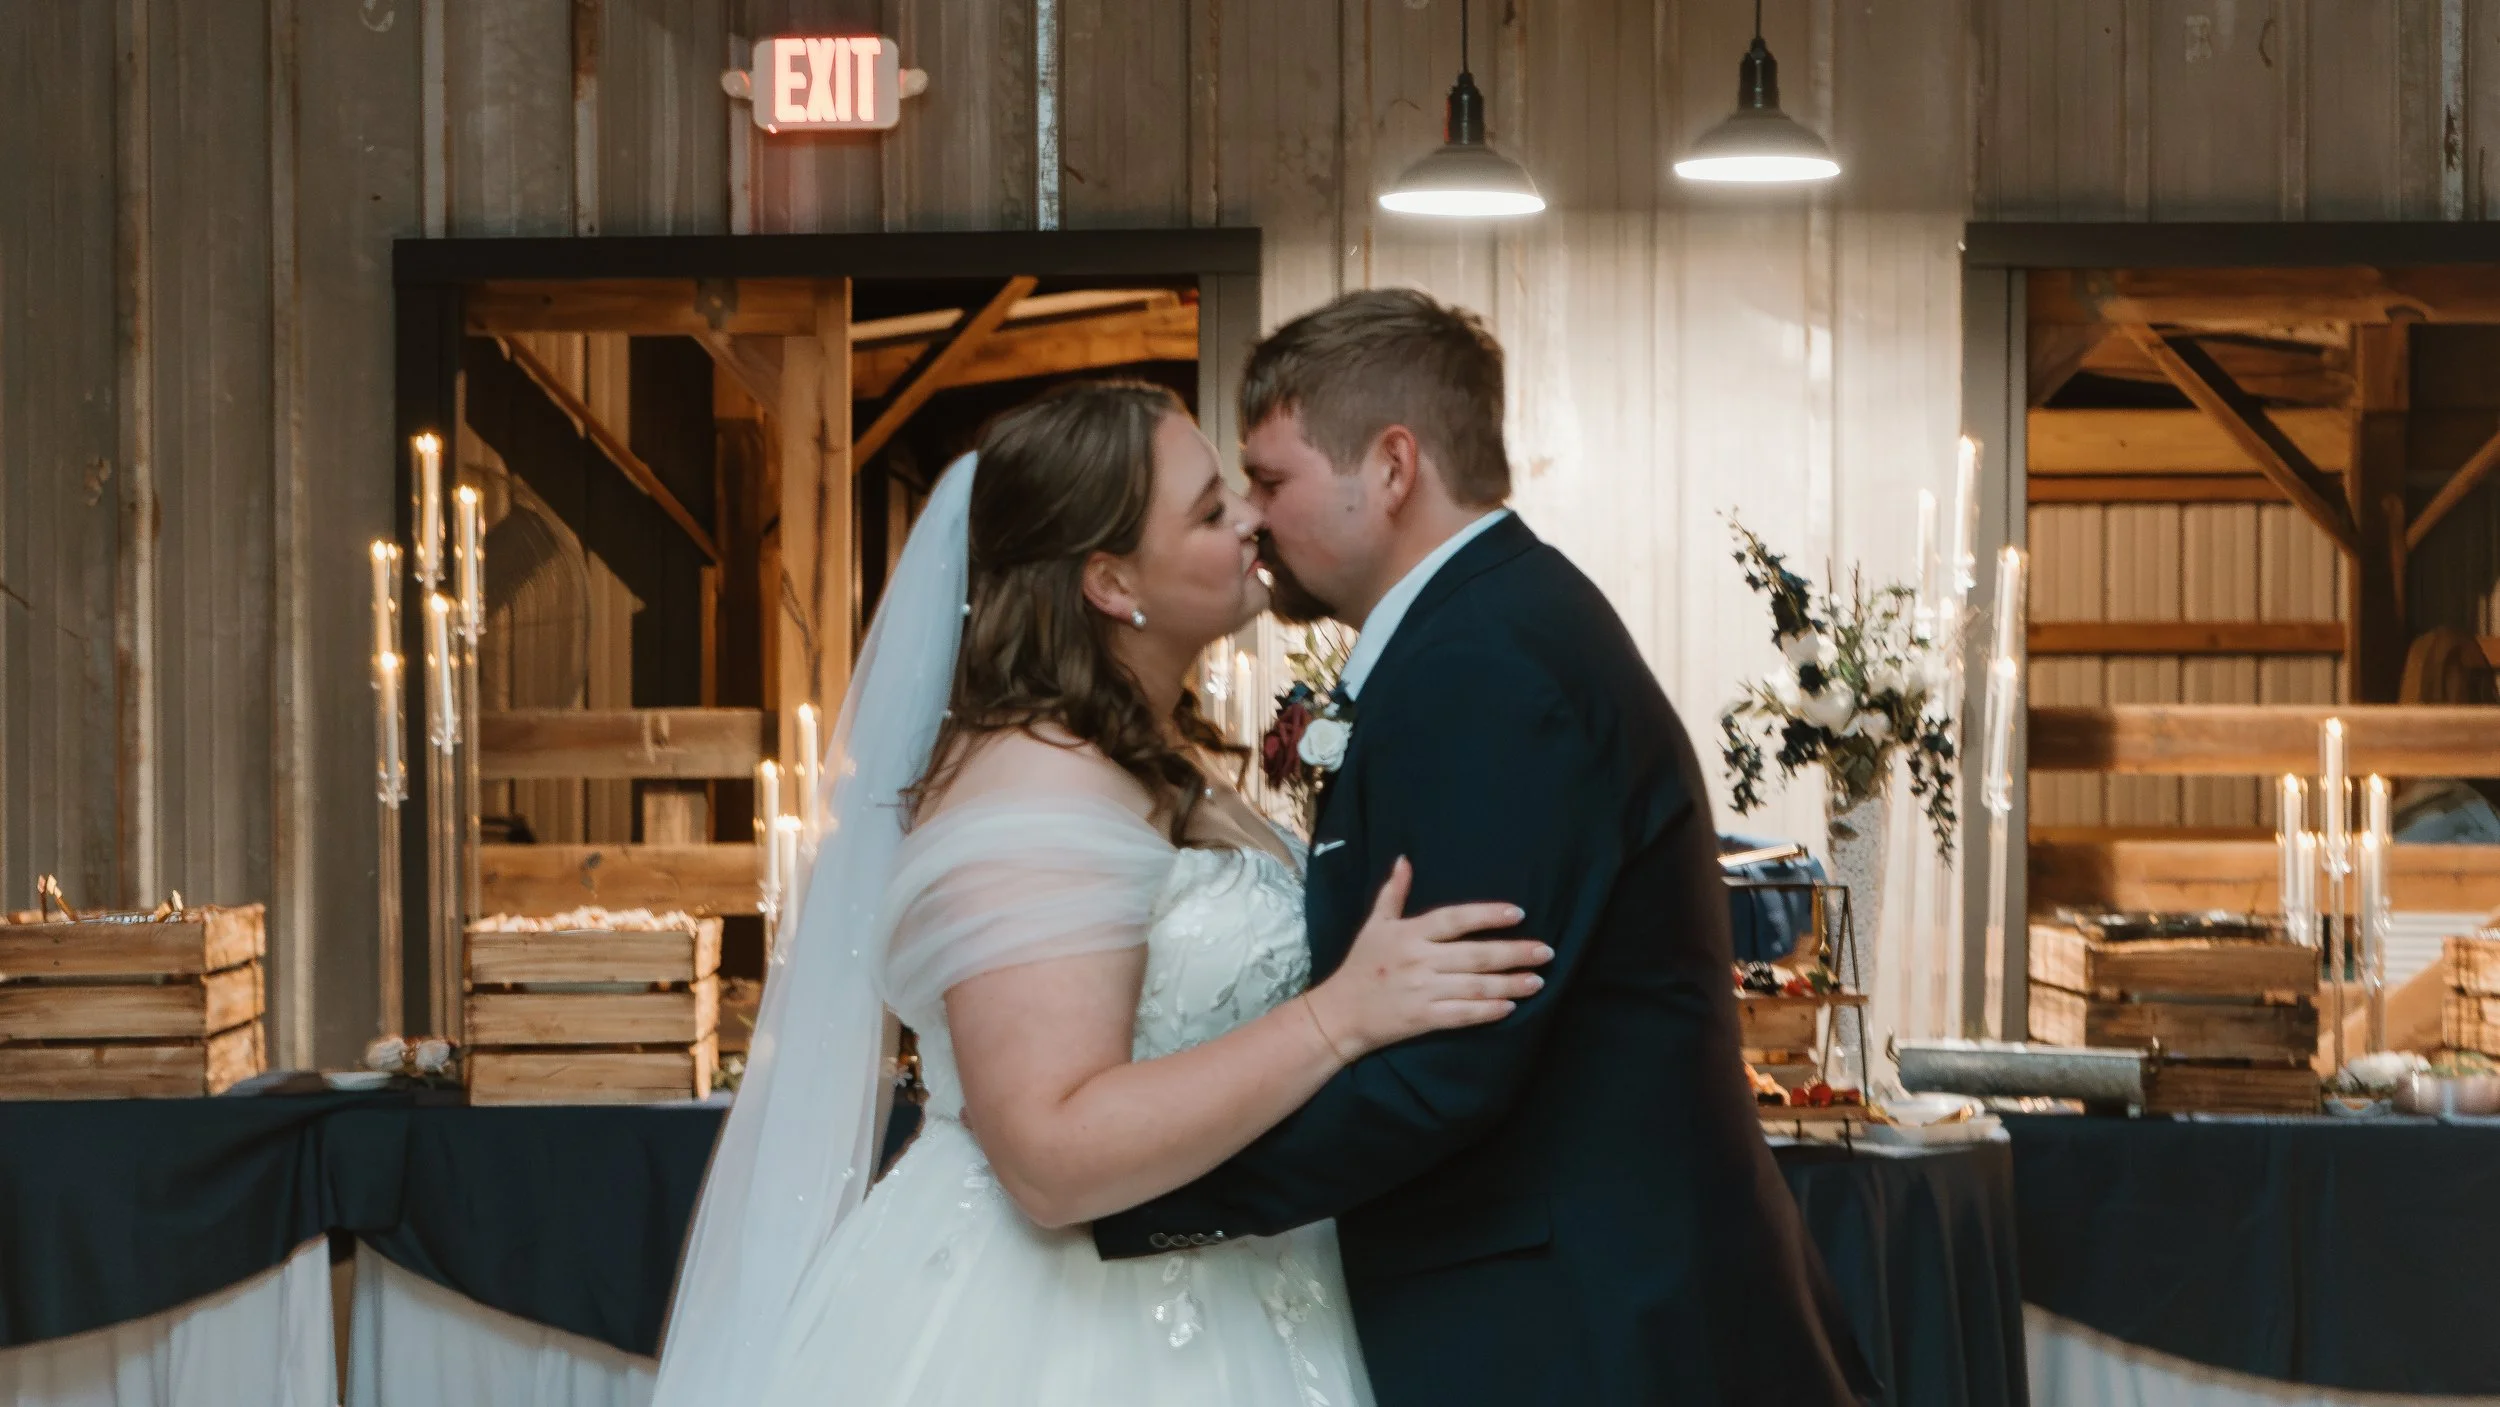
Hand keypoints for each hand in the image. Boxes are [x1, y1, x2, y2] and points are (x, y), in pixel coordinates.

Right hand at [1299, 857, 1550, 1061]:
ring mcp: (1422, 991)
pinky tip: (1510, 1007)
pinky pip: (1461, 1015)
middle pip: (1475, 954)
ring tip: (1538, 981)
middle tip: (1546, 951)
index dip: (1487, 915)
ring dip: (1510, 983)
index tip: (1518, 914)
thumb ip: (1393, 894)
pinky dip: (1486, 1011)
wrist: (1339, 1013)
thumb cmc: (1360, 966)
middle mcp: (1418, 960)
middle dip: (1514, 953)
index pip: (1455, 919)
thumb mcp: (1374, 926)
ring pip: (1474, 986)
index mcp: (1409, 934)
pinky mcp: (1422, 1019)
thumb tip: (1404, 860)